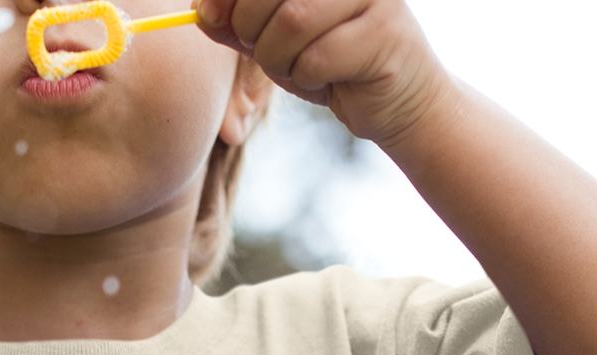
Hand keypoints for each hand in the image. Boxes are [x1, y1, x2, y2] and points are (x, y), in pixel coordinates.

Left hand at [195, 0, 453, 146]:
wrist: (395, 99)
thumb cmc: (331, 62)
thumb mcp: (274, 40)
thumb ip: (237, 23)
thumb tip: (200, 12)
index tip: (210, 16)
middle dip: (252, 30)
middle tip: (266, 52)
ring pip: (292, 20)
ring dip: (280, 59)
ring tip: (297, 69)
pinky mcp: (385, 33)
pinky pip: (317, 58)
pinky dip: (307, 78)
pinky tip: (326, 80)